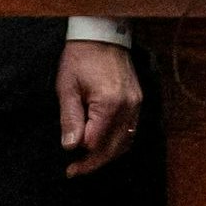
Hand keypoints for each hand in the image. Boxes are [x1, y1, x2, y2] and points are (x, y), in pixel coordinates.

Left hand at [57, 39, 141, 175]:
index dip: (82, 157)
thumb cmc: (80, 58)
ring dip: (107, 155)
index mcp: (109, 103)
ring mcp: (136, 104)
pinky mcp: (138, 101)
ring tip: (88, 162)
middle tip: (76, 171)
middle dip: (94, 163)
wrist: (102, 35)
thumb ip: (70, 118)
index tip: (69, 167)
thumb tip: (70, 146)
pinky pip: (131, 130)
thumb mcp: (67, 87)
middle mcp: (128, 107)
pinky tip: (104, 146)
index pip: (96, 143)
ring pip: (125, 142)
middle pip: (113, 148)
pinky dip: (118, 142)